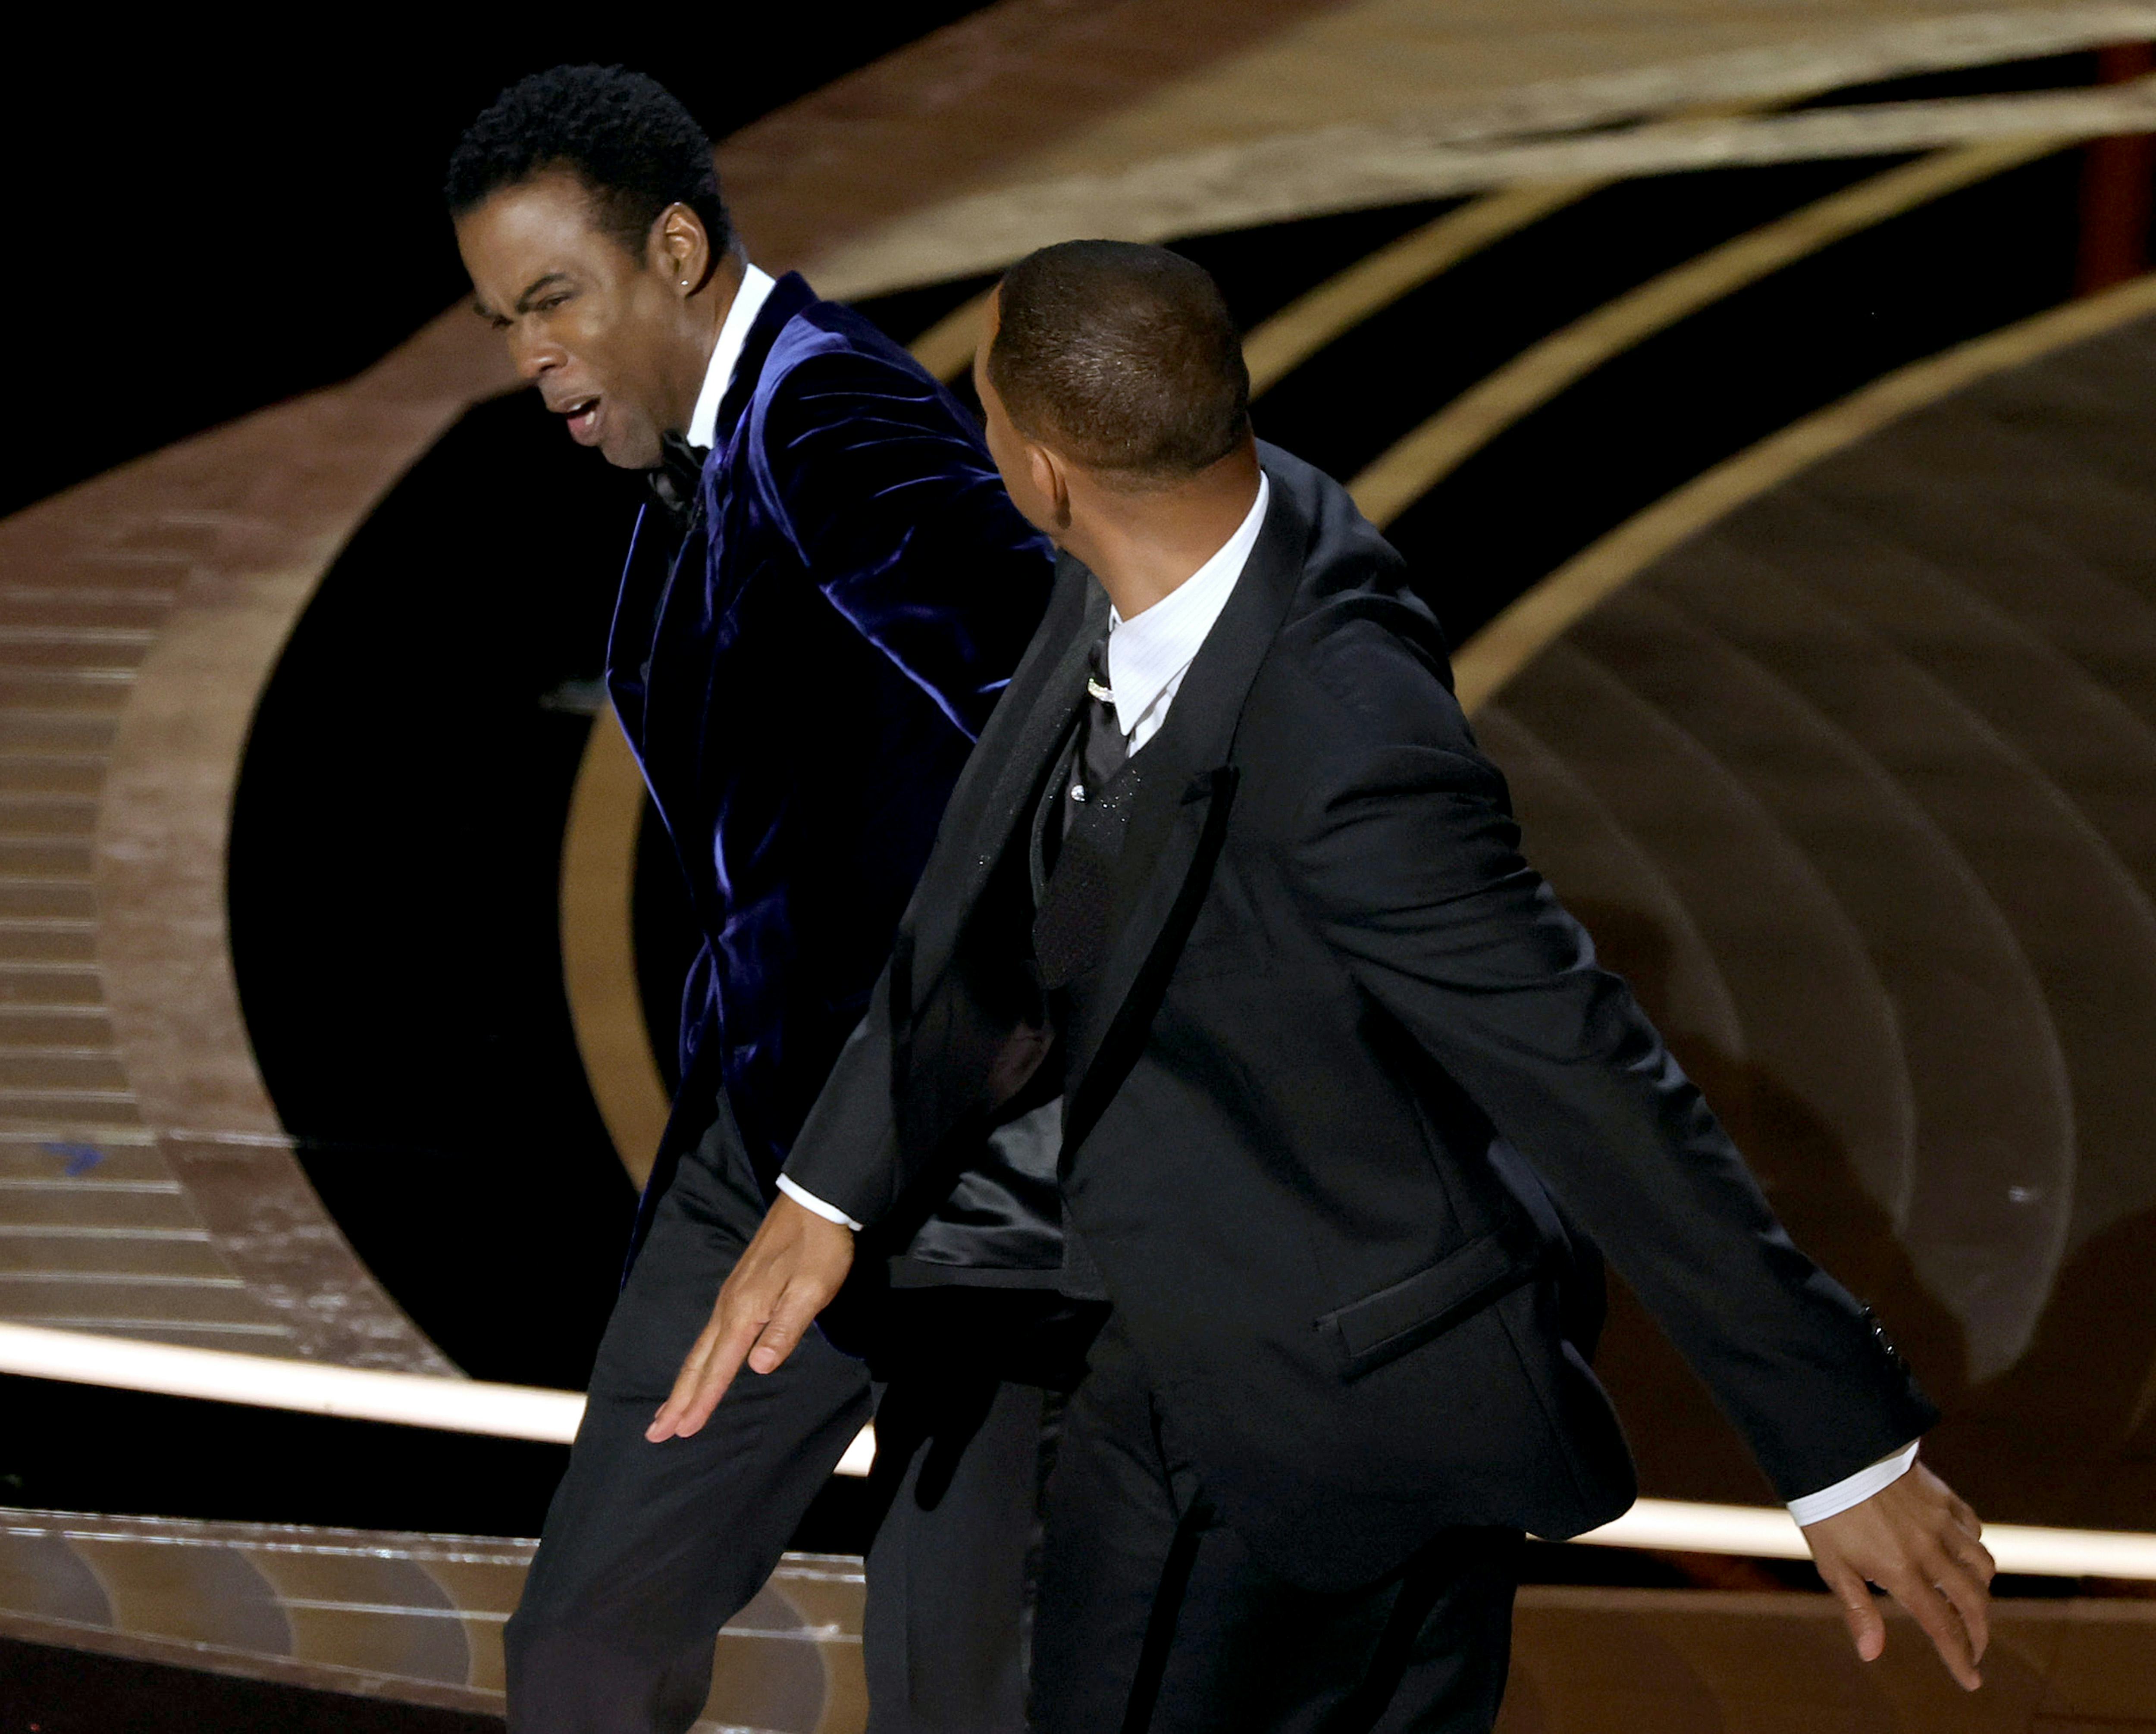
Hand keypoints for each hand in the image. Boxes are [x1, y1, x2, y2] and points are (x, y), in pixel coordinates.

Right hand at [645, 1194, 855, 1441]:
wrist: (813, 1202)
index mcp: (746, 1311)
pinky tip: (700, 1366)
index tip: (681, 1431)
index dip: (702, 1402)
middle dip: (678, 1400)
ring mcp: (731, 1296)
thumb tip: (757, 1366)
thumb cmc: (819, 1248)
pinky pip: (711, 1334)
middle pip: (697, 1362)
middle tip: (655, 1433)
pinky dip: (698, 1359)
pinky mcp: (739, 1289)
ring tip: (668, 1410)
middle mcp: (729, 1307)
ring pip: (701, 1349)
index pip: (720, 1368)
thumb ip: (786, 1328)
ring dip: (684, 1382)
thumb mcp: (813, 1289)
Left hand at [1802, 1460, 1994, 1688]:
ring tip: (1971, 1604)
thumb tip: (1871, 1654)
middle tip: (1975, 1649)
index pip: (1943, 1626)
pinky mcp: (1943, 1497)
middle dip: (1979, 1632)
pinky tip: (1965, 1555)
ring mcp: (1941, 1522)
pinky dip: (1975, 1549)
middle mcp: (1930, 1550)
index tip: (1971, 1680)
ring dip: (1982, 1591)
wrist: (1831, 1451)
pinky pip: (1973, 1530)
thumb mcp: (1833, 1564)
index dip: (1960, 1658)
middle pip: (1973, 1602)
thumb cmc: (1826, 1510)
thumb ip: (1858, 1609)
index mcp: (1902, 1571)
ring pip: (1982, 1566)